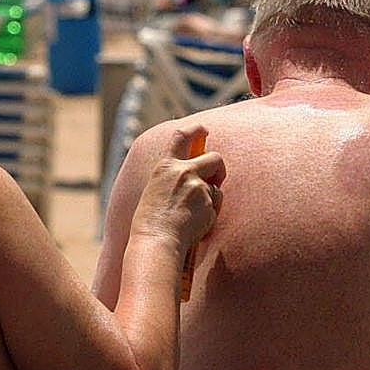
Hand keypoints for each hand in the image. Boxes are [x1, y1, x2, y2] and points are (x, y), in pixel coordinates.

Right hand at [130, 126, 225, 251]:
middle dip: (219, 168)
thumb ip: (172, 179)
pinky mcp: (209, 203)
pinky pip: (216, 205)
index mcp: (165, 166)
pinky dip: (210, 214)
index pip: (182, 136)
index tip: (203, 129)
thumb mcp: (155, 190)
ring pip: (217, 187)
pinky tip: (195, 224)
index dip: (195, 129)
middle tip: (216, 179)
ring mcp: (198, 187)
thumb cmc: (150, 222)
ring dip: (211, 198)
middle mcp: (184, 172)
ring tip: (193, 214)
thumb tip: (193, 175)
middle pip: (215, 158)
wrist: (157, 241)